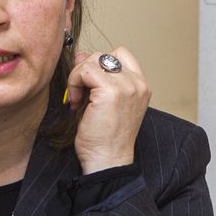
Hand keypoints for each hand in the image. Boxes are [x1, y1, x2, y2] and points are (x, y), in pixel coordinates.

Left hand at [66, 47, 148, 174]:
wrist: (107, 161)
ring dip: (79, 77)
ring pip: (93, 60)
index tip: (88, 84)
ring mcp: (126, 86)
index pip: (120, 55)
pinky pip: (85, 70)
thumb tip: (82, 55)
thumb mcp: (104, 102)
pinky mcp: (111, 90)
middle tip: (80, 94)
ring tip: (78, 99)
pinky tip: (76, 102)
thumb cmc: (106, 139)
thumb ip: (98, 77)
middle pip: (104, 55)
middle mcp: (137, 83)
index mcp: (141, 87)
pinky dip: (75, 82)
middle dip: (86, 71)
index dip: (100, 65)